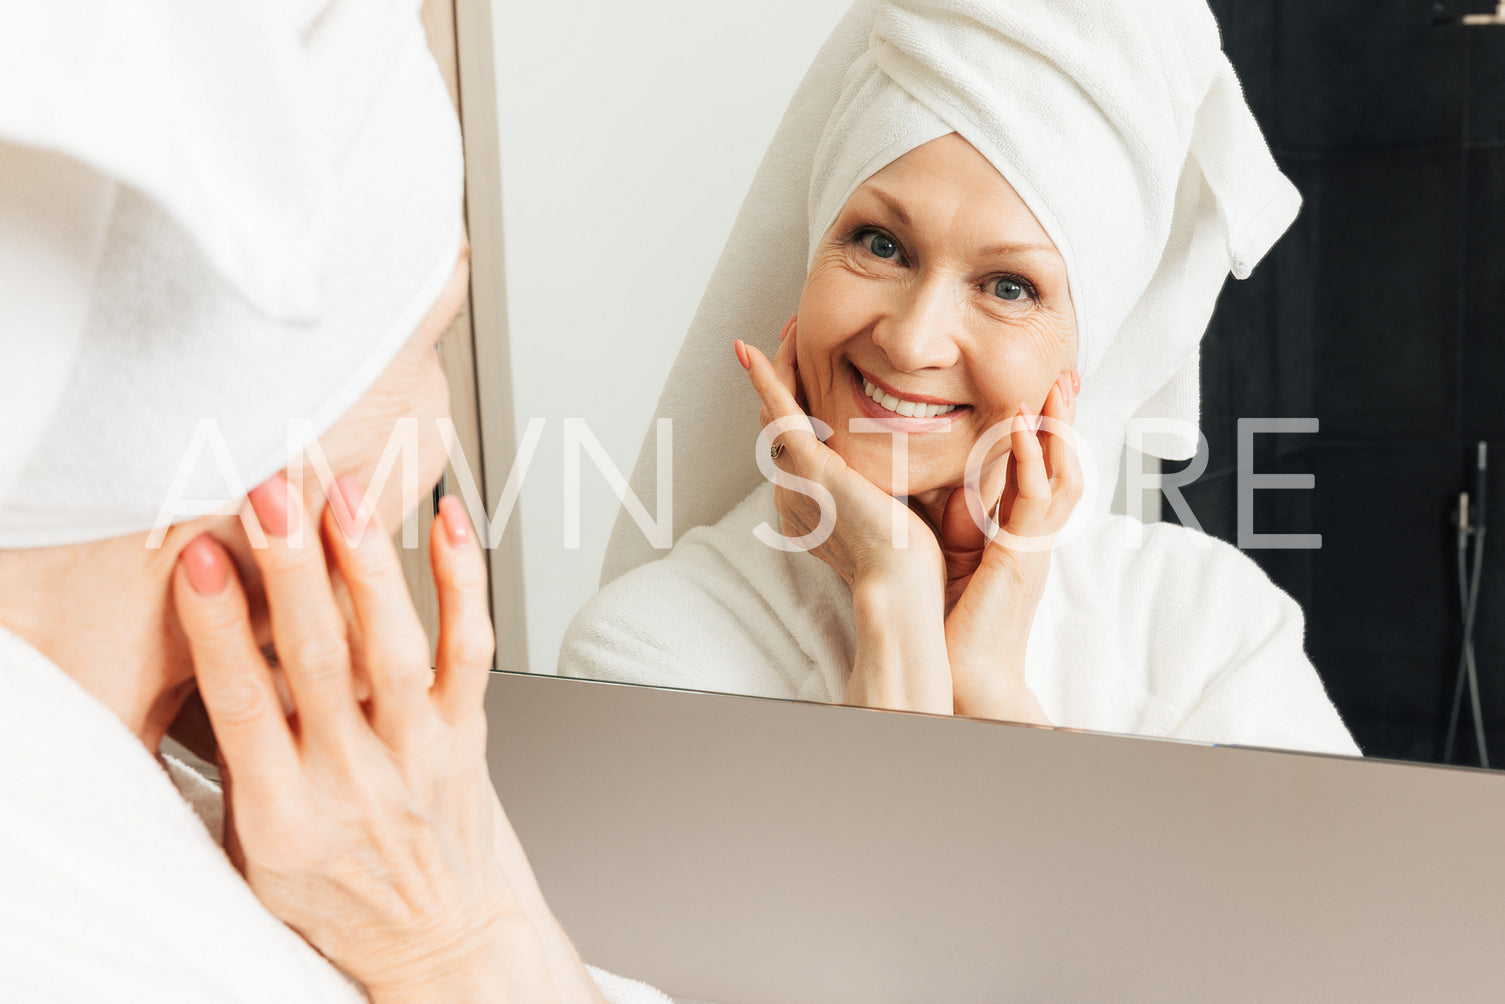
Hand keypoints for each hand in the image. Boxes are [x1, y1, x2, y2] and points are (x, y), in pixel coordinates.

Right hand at [172, 473, 604, 1002]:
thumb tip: (206, 662)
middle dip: (293, 570)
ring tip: (346, 495)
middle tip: (272, 496)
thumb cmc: (338, 893)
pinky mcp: (467, 734)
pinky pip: (471, 652)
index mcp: (285, 814)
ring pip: (397, 649)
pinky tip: (449, 526)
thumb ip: (238, 765)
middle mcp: (356, 780)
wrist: (438, 938)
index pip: (244, 706)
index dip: (221, 628)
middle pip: (321, 660)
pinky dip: (464, 585)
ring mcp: (419, 754)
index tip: (202, 561)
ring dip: (371, 565)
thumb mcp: (257, 851)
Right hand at [738, 327, 950, 713]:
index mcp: (814, 501)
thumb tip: (923, 474)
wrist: (902, 586)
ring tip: (789, 329)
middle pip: (783, 421)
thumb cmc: (911, 564)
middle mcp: (795, 488)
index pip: (801, 441)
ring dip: (781, 366)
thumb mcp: (901, 513)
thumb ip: (897, 487)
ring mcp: (797, 476)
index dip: (804, 400)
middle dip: (789, 375)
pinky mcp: (807, 467)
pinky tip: (746, 350)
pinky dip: (761, 379)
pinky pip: (778, 413)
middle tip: (797, 334)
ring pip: (778, 410)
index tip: (818, 367)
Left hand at [939, 371, 1081, 723]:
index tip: (1045, 392)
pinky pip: (1036, 499)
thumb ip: (960, 521)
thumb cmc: (958, 623)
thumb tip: (944, 487)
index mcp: (1024, 538)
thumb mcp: (958, 558)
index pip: (1045, 473)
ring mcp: (1036, 547)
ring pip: (1063, 475)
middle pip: (1067, 466)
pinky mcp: (1021, 557)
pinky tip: (1020, 428)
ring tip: (1053, 388)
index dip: (1047, 433)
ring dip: (1058, 429)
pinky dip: (1030, 459)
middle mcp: (1038, 538)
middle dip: (1067, 421)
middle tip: (1065, 375)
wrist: (968, 675)